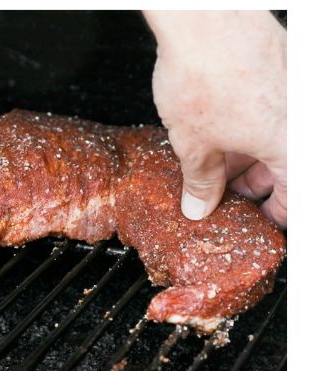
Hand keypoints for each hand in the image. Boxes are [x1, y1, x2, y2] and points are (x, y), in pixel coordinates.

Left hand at [146, 11, 285, 226]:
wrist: (206, 19)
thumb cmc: (206, 75)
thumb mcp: (194, 145)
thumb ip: (202, 181)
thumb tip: (200, 204)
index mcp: (292, 146)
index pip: (298, 197)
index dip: (279, 215)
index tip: (263, 222)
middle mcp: (303, 119)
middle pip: (291, 165)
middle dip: (258, 184)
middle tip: (227, 194)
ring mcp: (298, 90)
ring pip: (281, 136)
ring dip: (252, 155)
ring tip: (216, 164)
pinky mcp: (288, 66)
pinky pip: (277, 109)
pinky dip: (254, 125)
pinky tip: (223, 130)